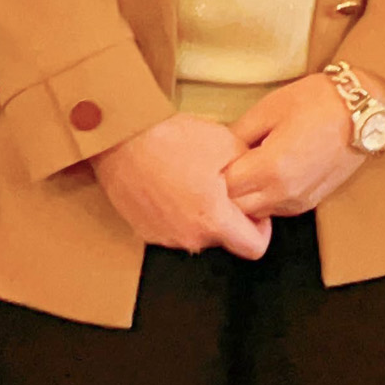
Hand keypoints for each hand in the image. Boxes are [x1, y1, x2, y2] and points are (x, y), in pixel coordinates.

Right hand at [89, 114, 270, 259]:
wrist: (122, 137)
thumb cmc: (171, 138)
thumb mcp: (225, 142)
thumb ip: (251, 167)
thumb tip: (262, 179)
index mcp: (212, 220)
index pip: (255, 248)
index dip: (261, 225)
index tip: (252, 203)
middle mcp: (189, 238)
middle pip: (225, 239)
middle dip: (229, 215)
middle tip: (221, 181)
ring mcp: (165, 238)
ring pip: (199, 233)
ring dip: (202, 213)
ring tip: (192, 177)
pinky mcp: (145, 231)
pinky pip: (174, 228)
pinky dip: (178, 212)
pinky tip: (171, 182)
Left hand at [224, 70, 384, 219]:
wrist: (362, 112)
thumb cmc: (316, 102)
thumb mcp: (270, 107)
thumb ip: (240, 133)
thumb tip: (222, 149)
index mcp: (271, 169)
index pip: (226, 187)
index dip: (218, 170)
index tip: (218, 154)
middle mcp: (284, 194)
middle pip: (238, 207)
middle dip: (228, 188)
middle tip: (230, 161)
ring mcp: (299, 202)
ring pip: (257, 213)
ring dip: (247, 196)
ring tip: (249, 165)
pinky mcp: (310, 203)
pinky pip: (276, 209)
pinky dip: (266, 198)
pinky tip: (268, 173)